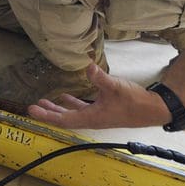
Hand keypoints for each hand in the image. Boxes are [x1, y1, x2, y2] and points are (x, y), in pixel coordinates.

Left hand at [26, 64, 170, 129]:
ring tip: (44, 102)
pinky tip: (65, 97)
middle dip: (48, 113)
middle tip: (32, 107)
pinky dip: (71, 104)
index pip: (64, 119)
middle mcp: (92, 119)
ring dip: (57, 109)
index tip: (32, 110)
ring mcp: (96, 115)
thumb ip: (100, 78)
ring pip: (72, 114)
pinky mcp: (102, 110)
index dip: (47, 115)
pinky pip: (81, 109)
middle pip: (64, 118)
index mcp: (92, 118)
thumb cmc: (134, 101)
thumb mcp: (116, 87)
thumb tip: (87, 66)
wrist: (153, 109)